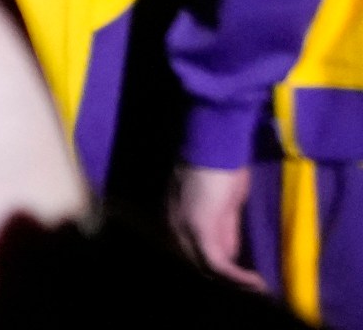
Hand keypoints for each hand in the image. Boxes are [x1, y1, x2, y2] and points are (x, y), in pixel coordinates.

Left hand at [172, 165, 264, 290]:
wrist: (216, 142)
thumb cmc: (222, 165)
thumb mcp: (223, 203)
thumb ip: (224, 227)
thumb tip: (232, 253)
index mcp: (175, 216)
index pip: (192, 252)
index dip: (217, 268)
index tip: (241, 276)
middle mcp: (173, 224)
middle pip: (196, 262)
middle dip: (224, 277)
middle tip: (252, 286)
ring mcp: (184, 227)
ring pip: (205, 266)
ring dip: (233, 281)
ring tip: (257, 288)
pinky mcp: (200, 229)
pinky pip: (217, 263)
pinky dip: (237, 276)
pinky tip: (257, 282)